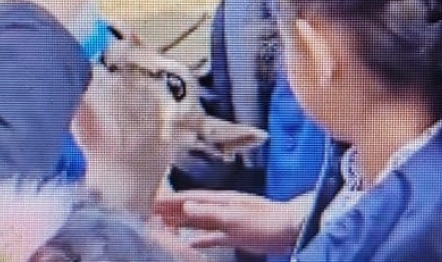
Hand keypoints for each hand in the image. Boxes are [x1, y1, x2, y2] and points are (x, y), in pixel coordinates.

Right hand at [154, 190, 309, 255]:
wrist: (292, 228)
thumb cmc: (264, 222)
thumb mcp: (233, 218)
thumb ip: (209, 213)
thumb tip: (184, 206)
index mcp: (221, 200)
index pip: (189, 198)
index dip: (170, 200)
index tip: (151, 202)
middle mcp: (222, 208)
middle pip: (191, 208)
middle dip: (171, 210)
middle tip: (150, 214)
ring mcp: (229, 221)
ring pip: (199, 221)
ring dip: (182, 223)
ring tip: (164, 226)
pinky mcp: (236, 235)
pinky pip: (212, 236)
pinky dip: (200, 238)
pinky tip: (190, 243)